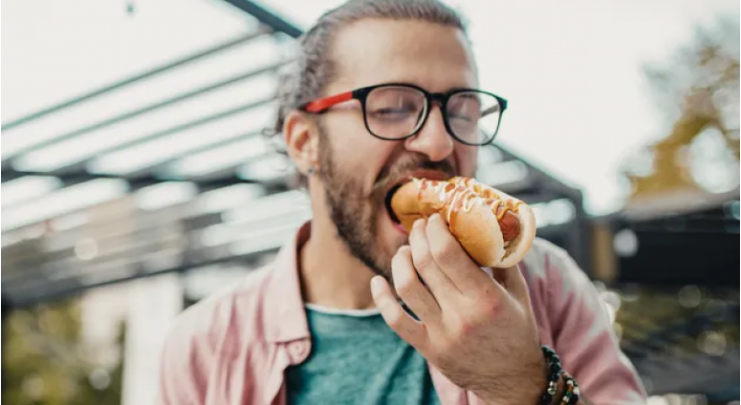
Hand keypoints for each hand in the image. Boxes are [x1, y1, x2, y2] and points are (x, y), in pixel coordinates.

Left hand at [370, 214, 545, 404]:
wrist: (511, 381)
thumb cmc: (517, 331)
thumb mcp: (520, 294)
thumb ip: (504, 260)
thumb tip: (490, 224)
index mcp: (487, 298)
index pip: (448, 253)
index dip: (435, 229)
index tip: (435, 218)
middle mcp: (461, 316)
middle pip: (425, 263)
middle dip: (418, 237)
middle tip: (419, 227)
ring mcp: (441, 334)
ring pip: (406, 286)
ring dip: (401, 260)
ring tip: (406, 250)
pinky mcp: (427, 348)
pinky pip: (395, 320)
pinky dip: (381, 298)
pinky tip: (377, 281)